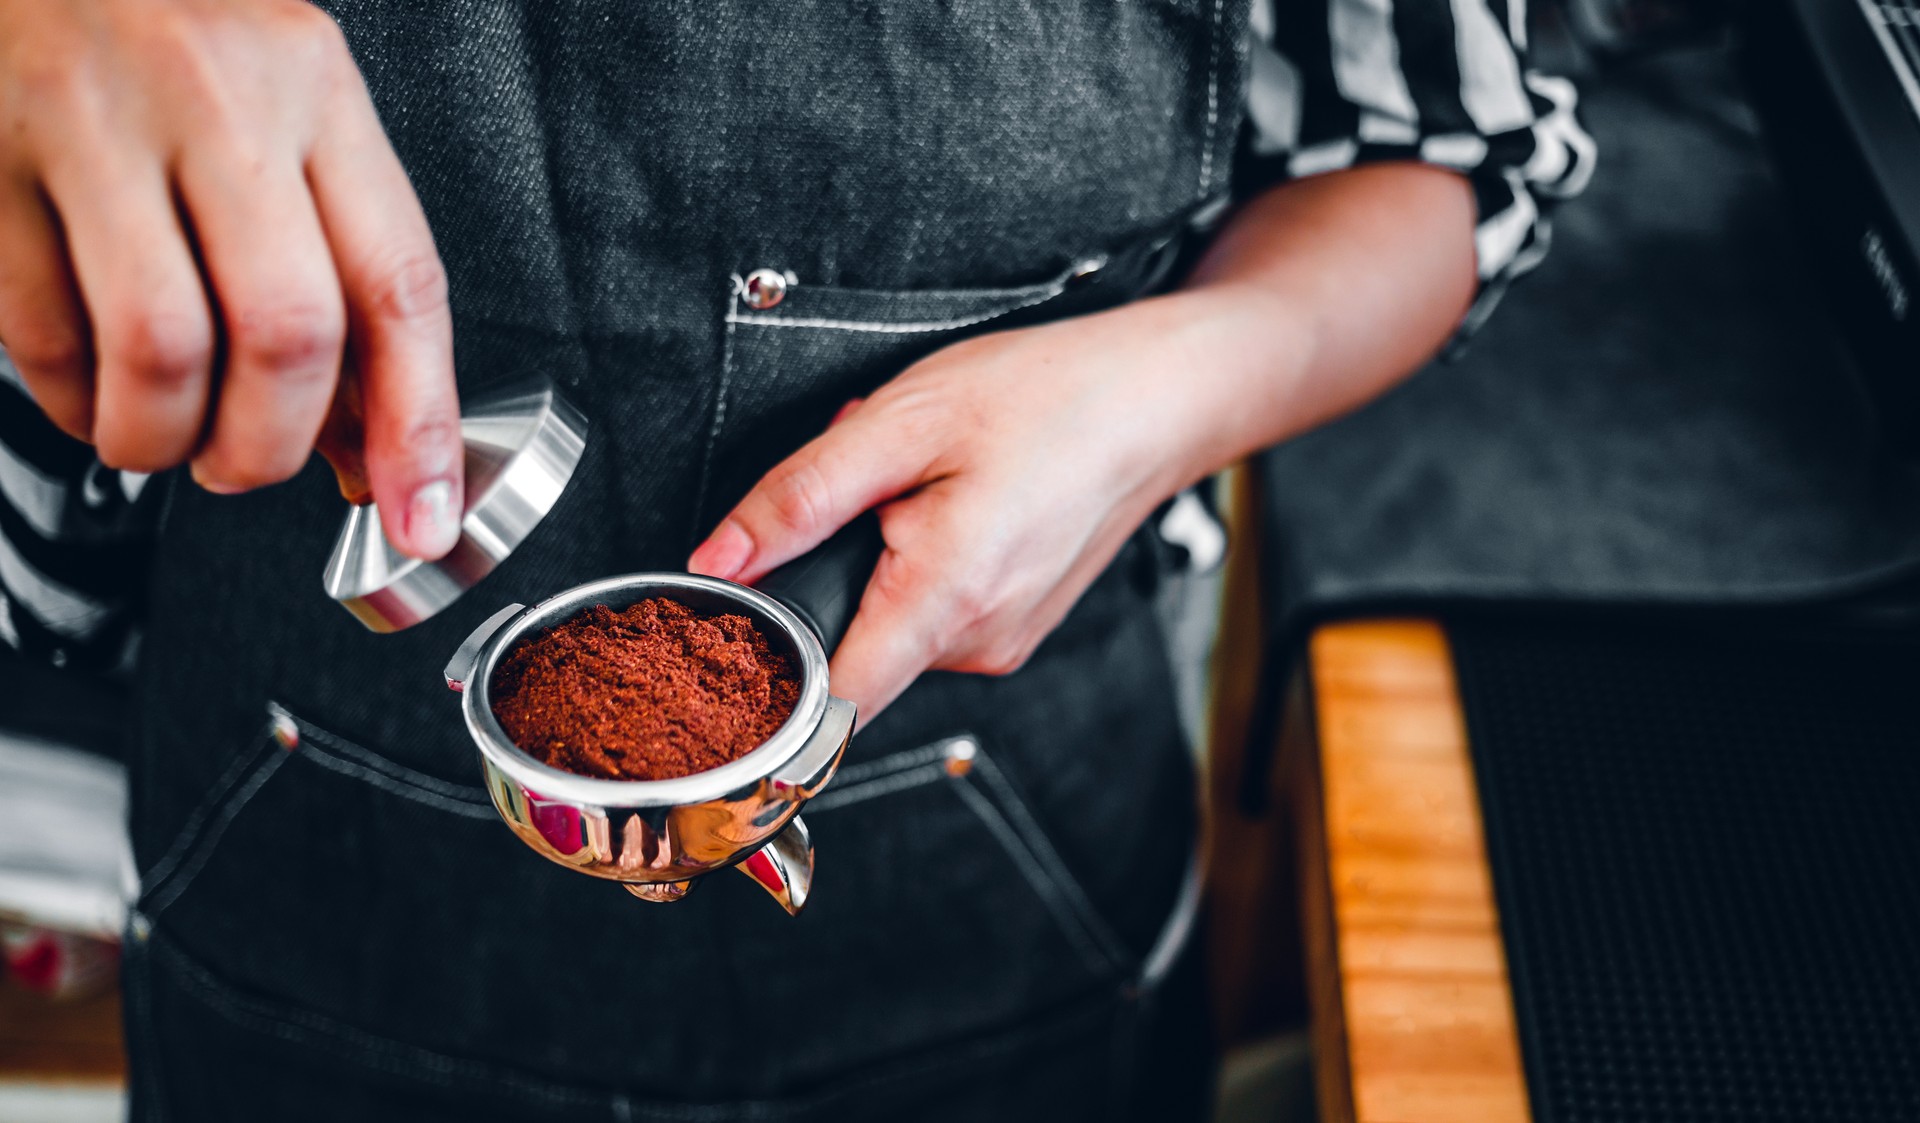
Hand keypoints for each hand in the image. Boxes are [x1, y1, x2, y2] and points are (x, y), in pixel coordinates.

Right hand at [0, 0, 461, 557]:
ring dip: (166, 440)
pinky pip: (42, 335)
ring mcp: (92, 123)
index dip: (420, 426)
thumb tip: (378, 444)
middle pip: (287, 333)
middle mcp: (216, 98)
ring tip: (163, 440)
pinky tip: (91, 389)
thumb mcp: (287, 114)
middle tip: (249, 466)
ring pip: (163, 351)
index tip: (422, 517)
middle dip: (273, 448)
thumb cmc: (169, 35)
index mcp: (315, 88)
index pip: (399, 284)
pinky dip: (75, 401)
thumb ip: (339, 269)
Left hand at [688, 293, 1272, 720]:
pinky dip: (924, 561)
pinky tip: (959, 499)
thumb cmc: (1052, 397)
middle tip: (875, 486)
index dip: (771, 695)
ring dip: (883, 558)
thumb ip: (798, 498)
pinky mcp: (1014, 627)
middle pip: (851, 650)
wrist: (1161, 399)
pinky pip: (935, 613)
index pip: (831, 709)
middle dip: (834, 570)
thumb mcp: (902, 421)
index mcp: (944, 597)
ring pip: (893, 625)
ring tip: (929, 480)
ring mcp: (1002, 641)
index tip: (735, 666)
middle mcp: (978, 641)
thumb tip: (719, 559)